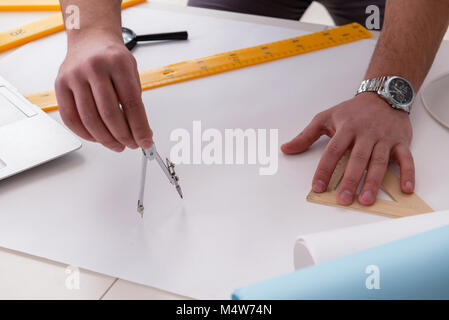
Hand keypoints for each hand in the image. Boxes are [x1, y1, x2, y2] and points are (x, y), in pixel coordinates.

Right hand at [55, 29, 152, 151]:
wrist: (90, 39)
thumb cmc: (113, 58)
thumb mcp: (132, 72)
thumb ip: (135, 101)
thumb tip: (141, 132)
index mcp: (117, 63)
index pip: (131, 103)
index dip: (139, 127)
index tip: (145, 141)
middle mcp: (94, 68)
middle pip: (109, 114)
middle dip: (123, 136)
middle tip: (131, 144)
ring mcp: (74, 76)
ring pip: (89, 119)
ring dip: (105, 139)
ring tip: (117, 145)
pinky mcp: (60, 85)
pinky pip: (70, 118)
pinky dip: (85, 134)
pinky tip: (97, 138)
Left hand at [281, 93, 413, 205]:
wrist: (383, 96)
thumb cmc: (352, 111)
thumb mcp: (325, 118)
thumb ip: (305, 136)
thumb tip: (286, 149)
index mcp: (346, 128)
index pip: (333, 151)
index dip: (324, 169)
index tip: (317, 186)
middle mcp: (366, 134)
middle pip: (357, 159)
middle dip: (350, 180)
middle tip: (343, 199)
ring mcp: (384, 138)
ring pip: (379, 161)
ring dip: (373, 181)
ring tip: (366, 200)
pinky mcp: (401, 142)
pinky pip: (406, 159)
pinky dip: (408, 173)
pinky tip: (405, 189)